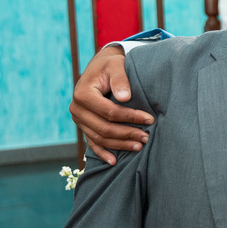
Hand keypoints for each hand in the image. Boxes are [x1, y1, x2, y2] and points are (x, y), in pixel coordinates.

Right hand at [71, 46, 149, 164]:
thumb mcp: (116, 66)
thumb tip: (124, 97)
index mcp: (83, 94)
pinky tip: (113, 162)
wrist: (101, 66)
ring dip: (119, 145)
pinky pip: (92, 142)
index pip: (109, 112)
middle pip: (104, 128)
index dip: (130, 117)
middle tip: (147, 137)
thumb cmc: (111, 65)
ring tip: (140, 146)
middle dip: (127, 134)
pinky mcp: (83, 125)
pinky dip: (102, 153)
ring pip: (99, 138)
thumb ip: (120, 79)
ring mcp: (79, 119)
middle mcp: (77, 109)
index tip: (150, 119)